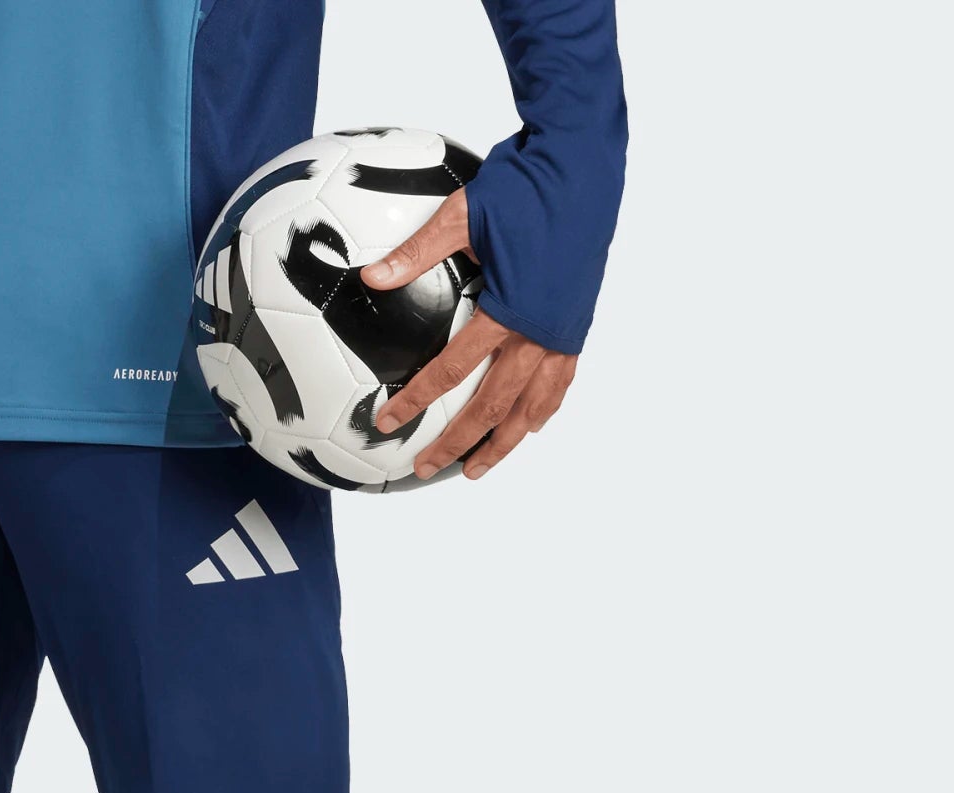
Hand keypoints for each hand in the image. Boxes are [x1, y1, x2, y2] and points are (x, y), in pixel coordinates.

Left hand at [360, 190, 577, 480]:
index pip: (451, 371)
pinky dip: (542, 410)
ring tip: (477, 470)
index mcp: (509, 310)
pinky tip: (529, 427)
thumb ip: (416, 252)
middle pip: (492, 405)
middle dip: (457, 441)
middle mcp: (540, 331)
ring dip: (503, 442)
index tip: (388, 423)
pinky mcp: (578, 324)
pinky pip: (560, 382)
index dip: (417, 401)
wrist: (583, 162)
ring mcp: (563, 331)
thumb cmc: (524, 183)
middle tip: (425, 467)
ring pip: (532, 406)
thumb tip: (370, 277)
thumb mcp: (462, 212)